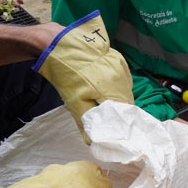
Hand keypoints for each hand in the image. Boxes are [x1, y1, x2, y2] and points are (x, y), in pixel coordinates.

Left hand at [35, 10, 133, 142]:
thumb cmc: (66, 75)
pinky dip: (116, 84)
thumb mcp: (74, 103)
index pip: (126, 112)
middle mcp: (123, 77)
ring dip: (117, 97)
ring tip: (101, 99)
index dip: (119, 122)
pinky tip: (102, 84)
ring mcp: (122, 66)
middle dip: (117, 110)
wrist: (60, 45)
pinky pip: (122, 77)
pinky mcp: (118, 58)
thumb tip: (93, 142)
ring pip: (125, 89)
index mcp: (114, 89)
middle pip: (127, 101)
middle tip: (103, 115)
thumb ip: (86, 123)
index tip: (112, 128)